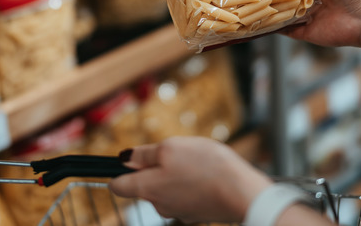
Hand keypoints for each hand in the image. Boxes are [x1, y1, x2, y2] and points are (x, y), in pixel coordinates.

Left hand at [109, 137, 271, 222]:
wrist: (242, 192)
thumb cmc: (206, 167)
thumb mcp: (170, 148)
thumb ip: (144, 154)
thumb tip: (124, 159)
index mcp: (147, 188)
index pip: (118, 186)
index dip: (118, 171)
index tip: (129, 160)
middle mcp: (158, 204)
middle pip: (145, 184)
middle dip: (155, 167)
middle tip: (175, 153)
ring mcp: (178, 210)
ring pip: (167, 187)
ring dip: (175, 173)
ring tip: (195, 163)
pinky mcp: (196, 212)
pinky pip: (185, 193)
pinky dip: (191, 183)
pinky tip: (206, 175)